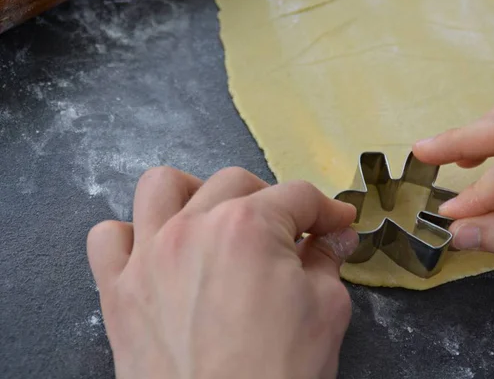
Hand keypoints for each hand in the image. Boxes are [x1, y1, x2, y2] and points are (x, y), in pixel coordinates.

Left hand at [87, 167, 357, 378]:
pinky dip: (131, 235)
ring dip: (193, 194)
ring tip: (215, 220)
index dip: (325, 209)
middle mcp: (193, 229)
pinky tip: (157, 252)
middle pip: (235, 181)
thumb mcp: (326, 311)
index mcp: (248, 228)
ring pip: (161, 187)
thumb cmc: (277, 375)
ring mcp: (148, 256)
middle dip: (272, 202)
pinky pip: (108, 238)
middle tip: (289, 233)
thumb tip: (333, 238)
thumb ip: (327, 261)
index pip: (297, 196)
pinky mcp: (119, 290)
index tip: (336, 224)